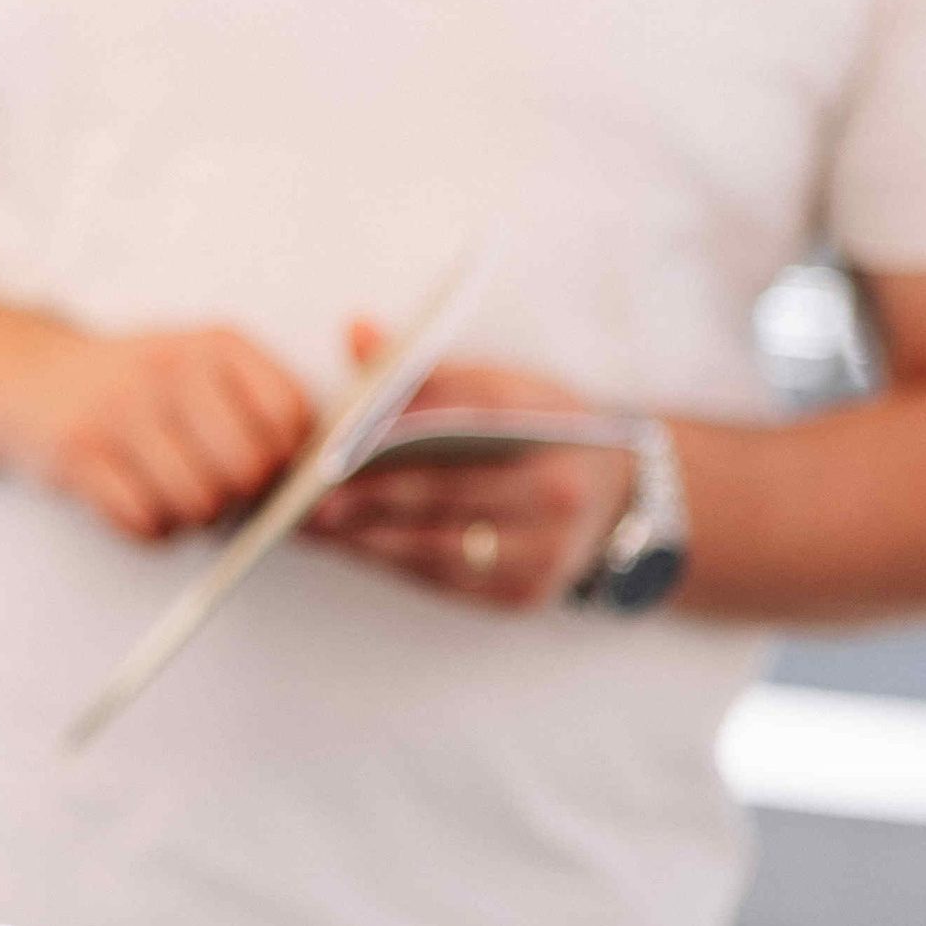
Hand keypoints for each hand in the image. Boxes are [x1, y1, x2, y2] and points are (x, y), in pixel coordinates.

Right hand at [0, 322, 315, 541]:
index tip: (263, 470)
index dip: (284, 460)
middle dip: (238, 498)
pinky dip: (148, 528)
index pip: (288, 418)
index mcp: (217, 344)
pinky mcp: (79, 453)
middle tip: (216, 490)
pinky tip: (135, 497)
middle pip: (246, 471)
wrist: (30, 380)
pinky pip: (144, 524)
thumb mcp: (203, 365)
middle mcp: (170, 367)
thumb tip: (309, 481)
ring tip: (169, 491)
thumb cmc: (135, 386)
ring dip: (189, 518)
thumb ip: (261, 406)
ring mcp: (121, 408)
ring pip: (196, 506)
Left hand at [306, 328, 634, 610]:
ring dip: (367, 536)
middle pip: (442, 489)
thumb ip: (427, 367)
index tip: (330, 442)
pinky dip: (392, 561)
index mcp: (551, 424)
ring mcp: (546, 549)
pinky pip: (444, 579)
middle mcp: (556, 490)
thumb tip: (355, 331)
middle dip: (365, 493)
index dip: (388, 434)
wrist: (621, 497)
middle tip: (304, 494)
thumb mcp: (505, 384)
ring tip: (312, 523)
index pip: (459, 422)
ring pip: (437, 544)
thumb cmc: (542, 432)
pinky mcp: (525, 594)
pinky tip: (352, 544)